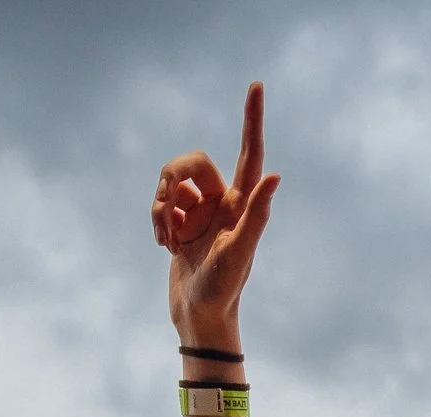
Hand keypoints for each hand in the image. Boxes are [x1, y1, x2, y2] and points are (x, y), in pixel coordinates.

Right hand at [152, 83, 279, 343]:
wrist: (199, 317)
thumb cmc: (223, 290)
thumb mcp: (240, 252)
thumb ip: (256, 214)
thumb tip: (274, 176)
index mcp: (241, 203)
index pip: (250, 152)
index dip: (252, 119)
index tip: (256, 85)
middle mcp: (222, 202)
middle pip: (190, 163)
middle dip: (172, 182)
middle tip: (169, 214)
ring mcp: (199, 212)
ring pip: (170, 184)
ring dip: (161, 208)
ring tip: (168, 239)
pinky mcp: (180, 223)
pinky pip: (159, 204)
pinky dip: (156, 221)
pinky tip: (165, 246)